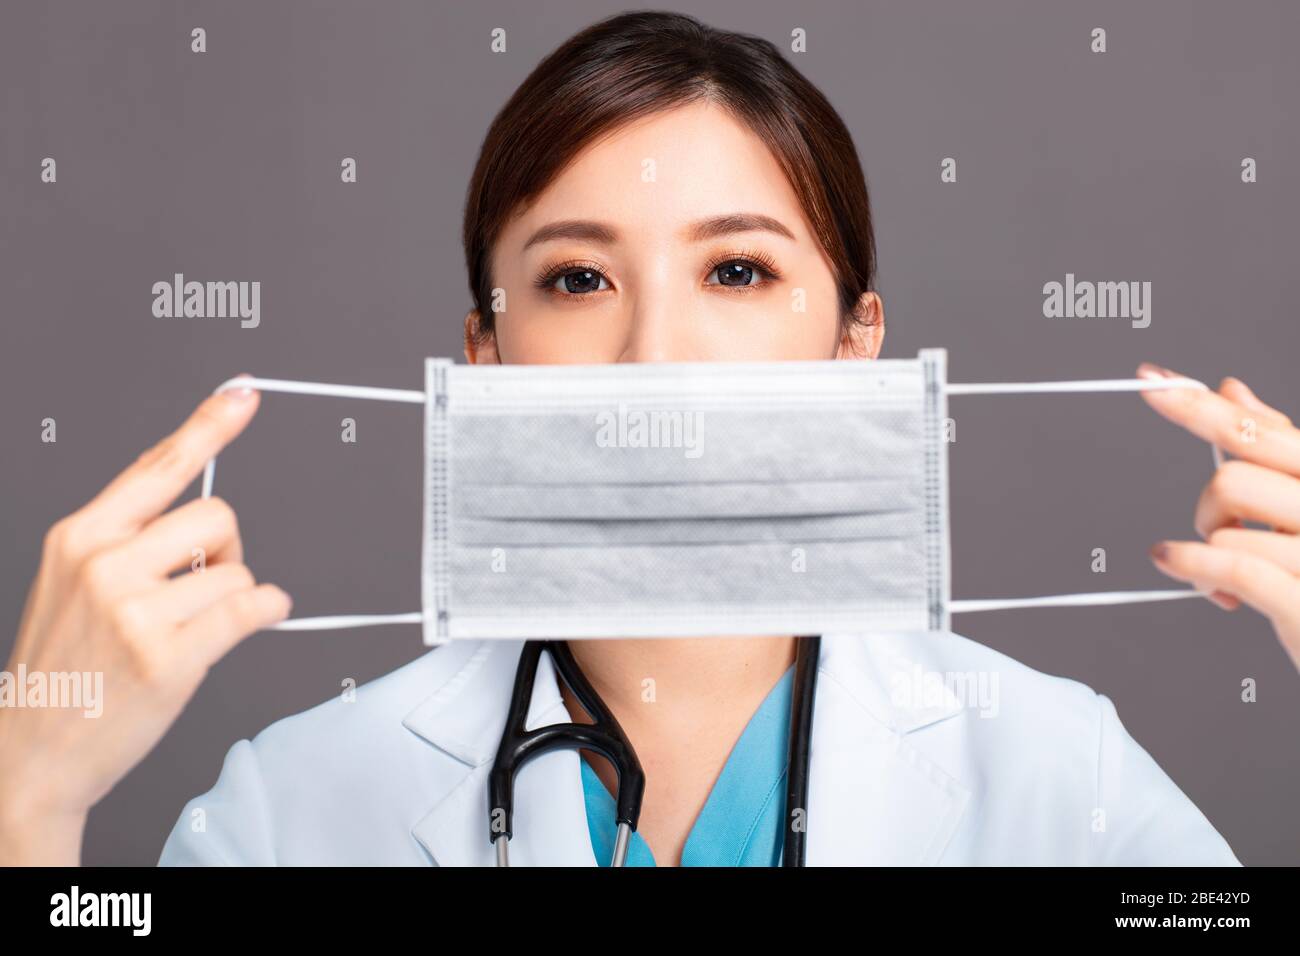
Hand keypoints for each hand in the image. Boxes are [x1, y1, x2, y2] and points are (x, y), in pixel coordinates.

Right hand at [0, 383, 290, 864]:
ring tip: (204, 622)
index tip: (242, 395)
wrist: (31, 753)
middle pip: (216, 516)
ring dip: (237, 593)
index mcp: (79, 536)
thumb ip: (129, 542)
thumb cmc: (61, 670)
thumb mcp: (71, 585)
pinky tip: (252, 622)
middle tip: (209, 581)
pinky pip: (250, 608)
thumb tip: (200, 518)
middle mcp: (104, 564)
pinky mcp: (168, 654)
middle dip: (228, 549)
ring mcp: (135, 610)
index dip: (208, 425)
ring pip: (236, 569)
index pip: (155, 466)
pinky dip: (267, 613)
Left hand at [1138, 362, 1299, 672]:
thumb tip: (1232, 390)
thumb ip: (1277, 446)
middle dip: (1207, 505)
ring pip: (1229, 518)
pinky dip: (1192, 563)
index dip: (1198, 406)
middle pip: (1236, 475)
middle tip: (1215, 532)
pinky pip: (1236, 566)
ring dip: (1206, 543)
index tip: (1148, 379)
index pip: (1258, 431)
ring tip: (1223, 572)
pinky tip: (1171, 560)